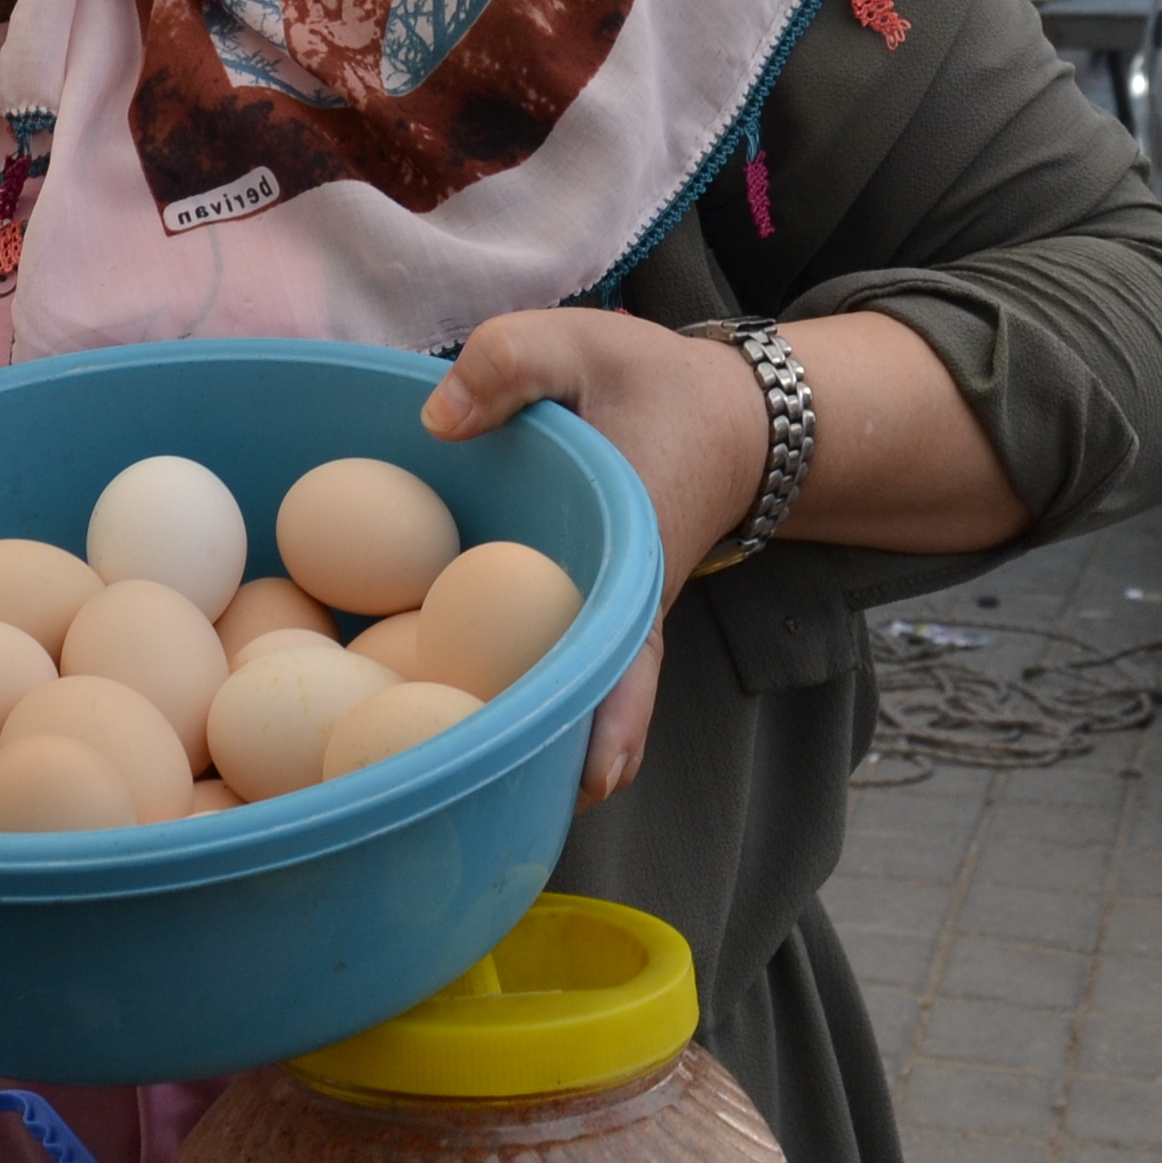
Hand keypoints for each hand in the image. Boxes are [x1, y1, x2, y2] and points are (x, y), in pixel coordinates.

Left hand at [421, 308, 770, 805]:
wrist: (725, 413)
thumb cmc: (651, 381)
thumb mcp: (581, 344)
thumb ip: (510, 363)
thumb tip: (435, 422)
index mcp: (630, 558)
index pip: (627, 661)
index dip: (610, 723)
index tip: (591, 782)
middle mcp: (623, 610)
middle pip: (595, 709)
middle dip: (554, 764)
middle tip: (497, 818)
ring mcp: (604, 619)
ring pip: (574, 698)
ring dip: (531, 741)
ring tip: (463, 800)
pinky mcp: (581, 613)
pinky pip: (555, 666)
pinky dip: (521, 694)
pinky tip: (454, 717)